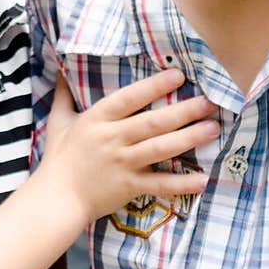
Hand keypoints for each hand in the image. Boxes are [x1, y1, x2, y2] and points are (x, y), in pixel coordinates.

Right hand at [41, 66, 217, 223]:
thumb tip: (60, 69)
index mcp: (97, 120)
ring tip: (213, 128)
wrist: (55, 199)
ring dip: (189, 138)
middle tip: (209, 101)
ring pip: (160, 149)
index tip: (178, 75)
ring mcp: (122, 163)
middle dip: (183, 111)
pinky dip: (181, 184)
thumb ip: (64, 95)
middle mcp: (112, 139)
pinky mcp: (129, 186)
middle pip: (152, 122)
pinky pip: (159, 185)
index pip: (129, 98)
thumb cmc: (58, 159)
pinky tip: (202, 179)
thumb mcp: (58, 122)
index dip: (154, 86)